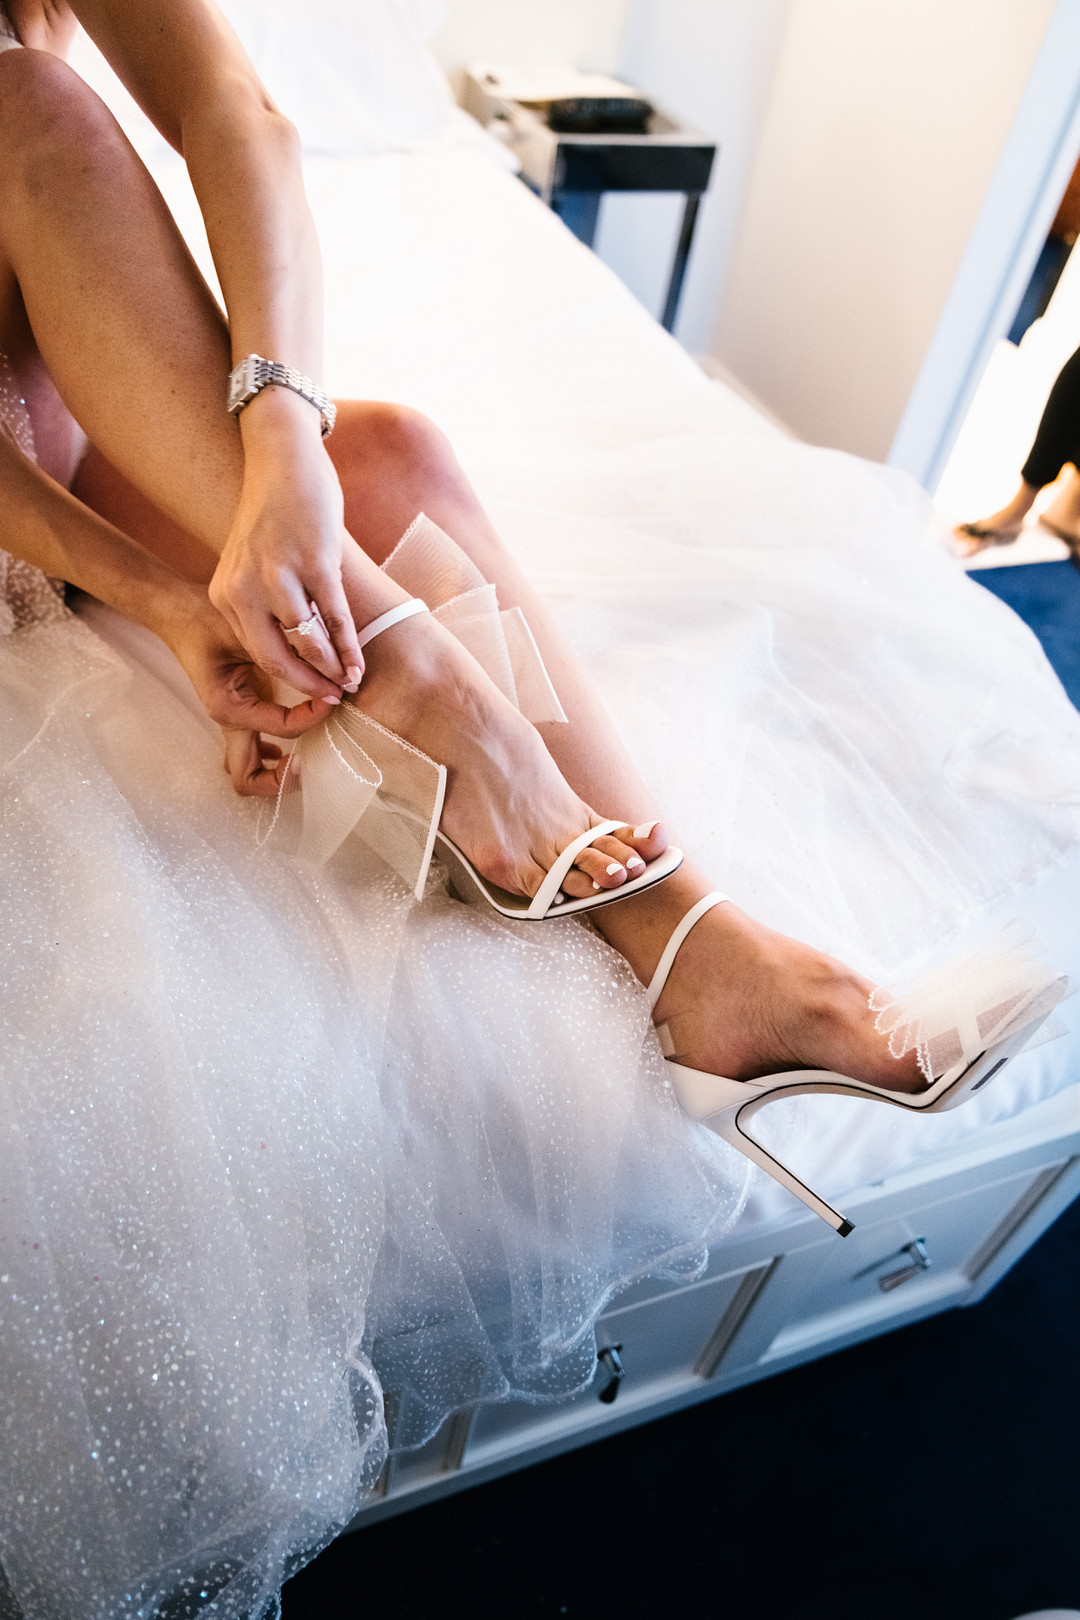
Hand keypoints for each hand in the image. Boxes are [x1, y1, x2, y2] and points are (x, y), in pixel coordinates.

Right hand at [164, 584, 337, 797]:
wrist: (180, 612)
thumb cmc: (210, 618)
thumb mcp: (249, 631)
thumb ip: (288, 653)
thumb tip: (331, 670)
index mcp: (229, 706)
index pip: (285, 728)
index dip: (316, 715)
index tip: (334, 694)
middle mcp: (229, 721)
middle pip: (248, 778)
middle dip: (282, 780)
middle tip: (312, 762)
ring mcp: (232, 723)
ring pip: (248, 770)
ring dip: (275, 773)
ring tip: (307, 755)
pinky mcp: (238, 716)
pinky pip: (253, 750)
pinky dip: (273, 754)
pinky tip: (295, 736)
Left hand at [208, 391, 364, 699]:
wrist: (283, 457)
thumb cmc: (274, 511)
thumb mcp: (252, 561)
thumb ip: (262, 601)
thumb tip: (294, 643)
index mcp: (225, 593)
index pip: (257, 653)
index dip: (289, 680)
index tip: (313, 693)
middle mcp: (245, 588)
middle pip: (277, 657)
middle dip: (309, 684)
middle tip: (334, 699)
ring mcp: (280, 574)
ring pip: (307, 642)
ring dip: (333, 668)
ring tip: (351, 682)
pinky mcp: (314, 560)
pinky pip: (334, 616)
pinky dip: (349, 645)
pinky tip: (359, 663)